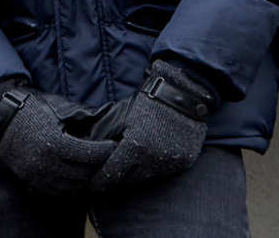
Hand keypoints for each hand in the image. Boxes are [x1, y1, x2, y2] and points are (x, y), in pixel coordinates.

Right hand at [0, 79, 117, 195]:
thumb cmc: (29, 106)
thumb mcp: (57, 107)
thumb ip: (80, 117)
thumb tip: (104, 119)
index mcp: (54, 143)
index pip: (90, 155)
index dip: (106, 151)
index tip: (114, 146)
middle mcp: (46, 163)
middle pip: (84, 174)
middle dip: (99, 167)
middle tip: (109, 159)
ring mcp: (36, 175)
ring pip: (71, 187)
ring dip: (85, 180)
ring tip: (95, 170)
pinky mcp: (29, 180)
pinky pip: (56, 191)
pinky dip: (69, 187)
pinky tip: (77, 178)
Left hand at [90, 60, 214, 190]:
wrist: (184, 93)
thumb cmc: (150, 99)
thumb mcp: (125, 118)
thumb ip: (115, 140)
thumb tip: (102, 154)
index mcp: (135, 147)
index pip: (113, 173)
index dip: (101, 181)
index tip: (94, 185)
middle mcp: (153, 159)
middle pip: (130, 179)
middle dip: (118, 179)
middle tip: (109, 179)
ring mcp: (171, 162)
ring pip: (148, 177)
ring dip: (137, 175)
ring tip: (127, 173)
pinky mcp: (185, 162)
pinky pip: (165, 172)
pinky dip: (155, 169)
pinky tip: (146, 164)